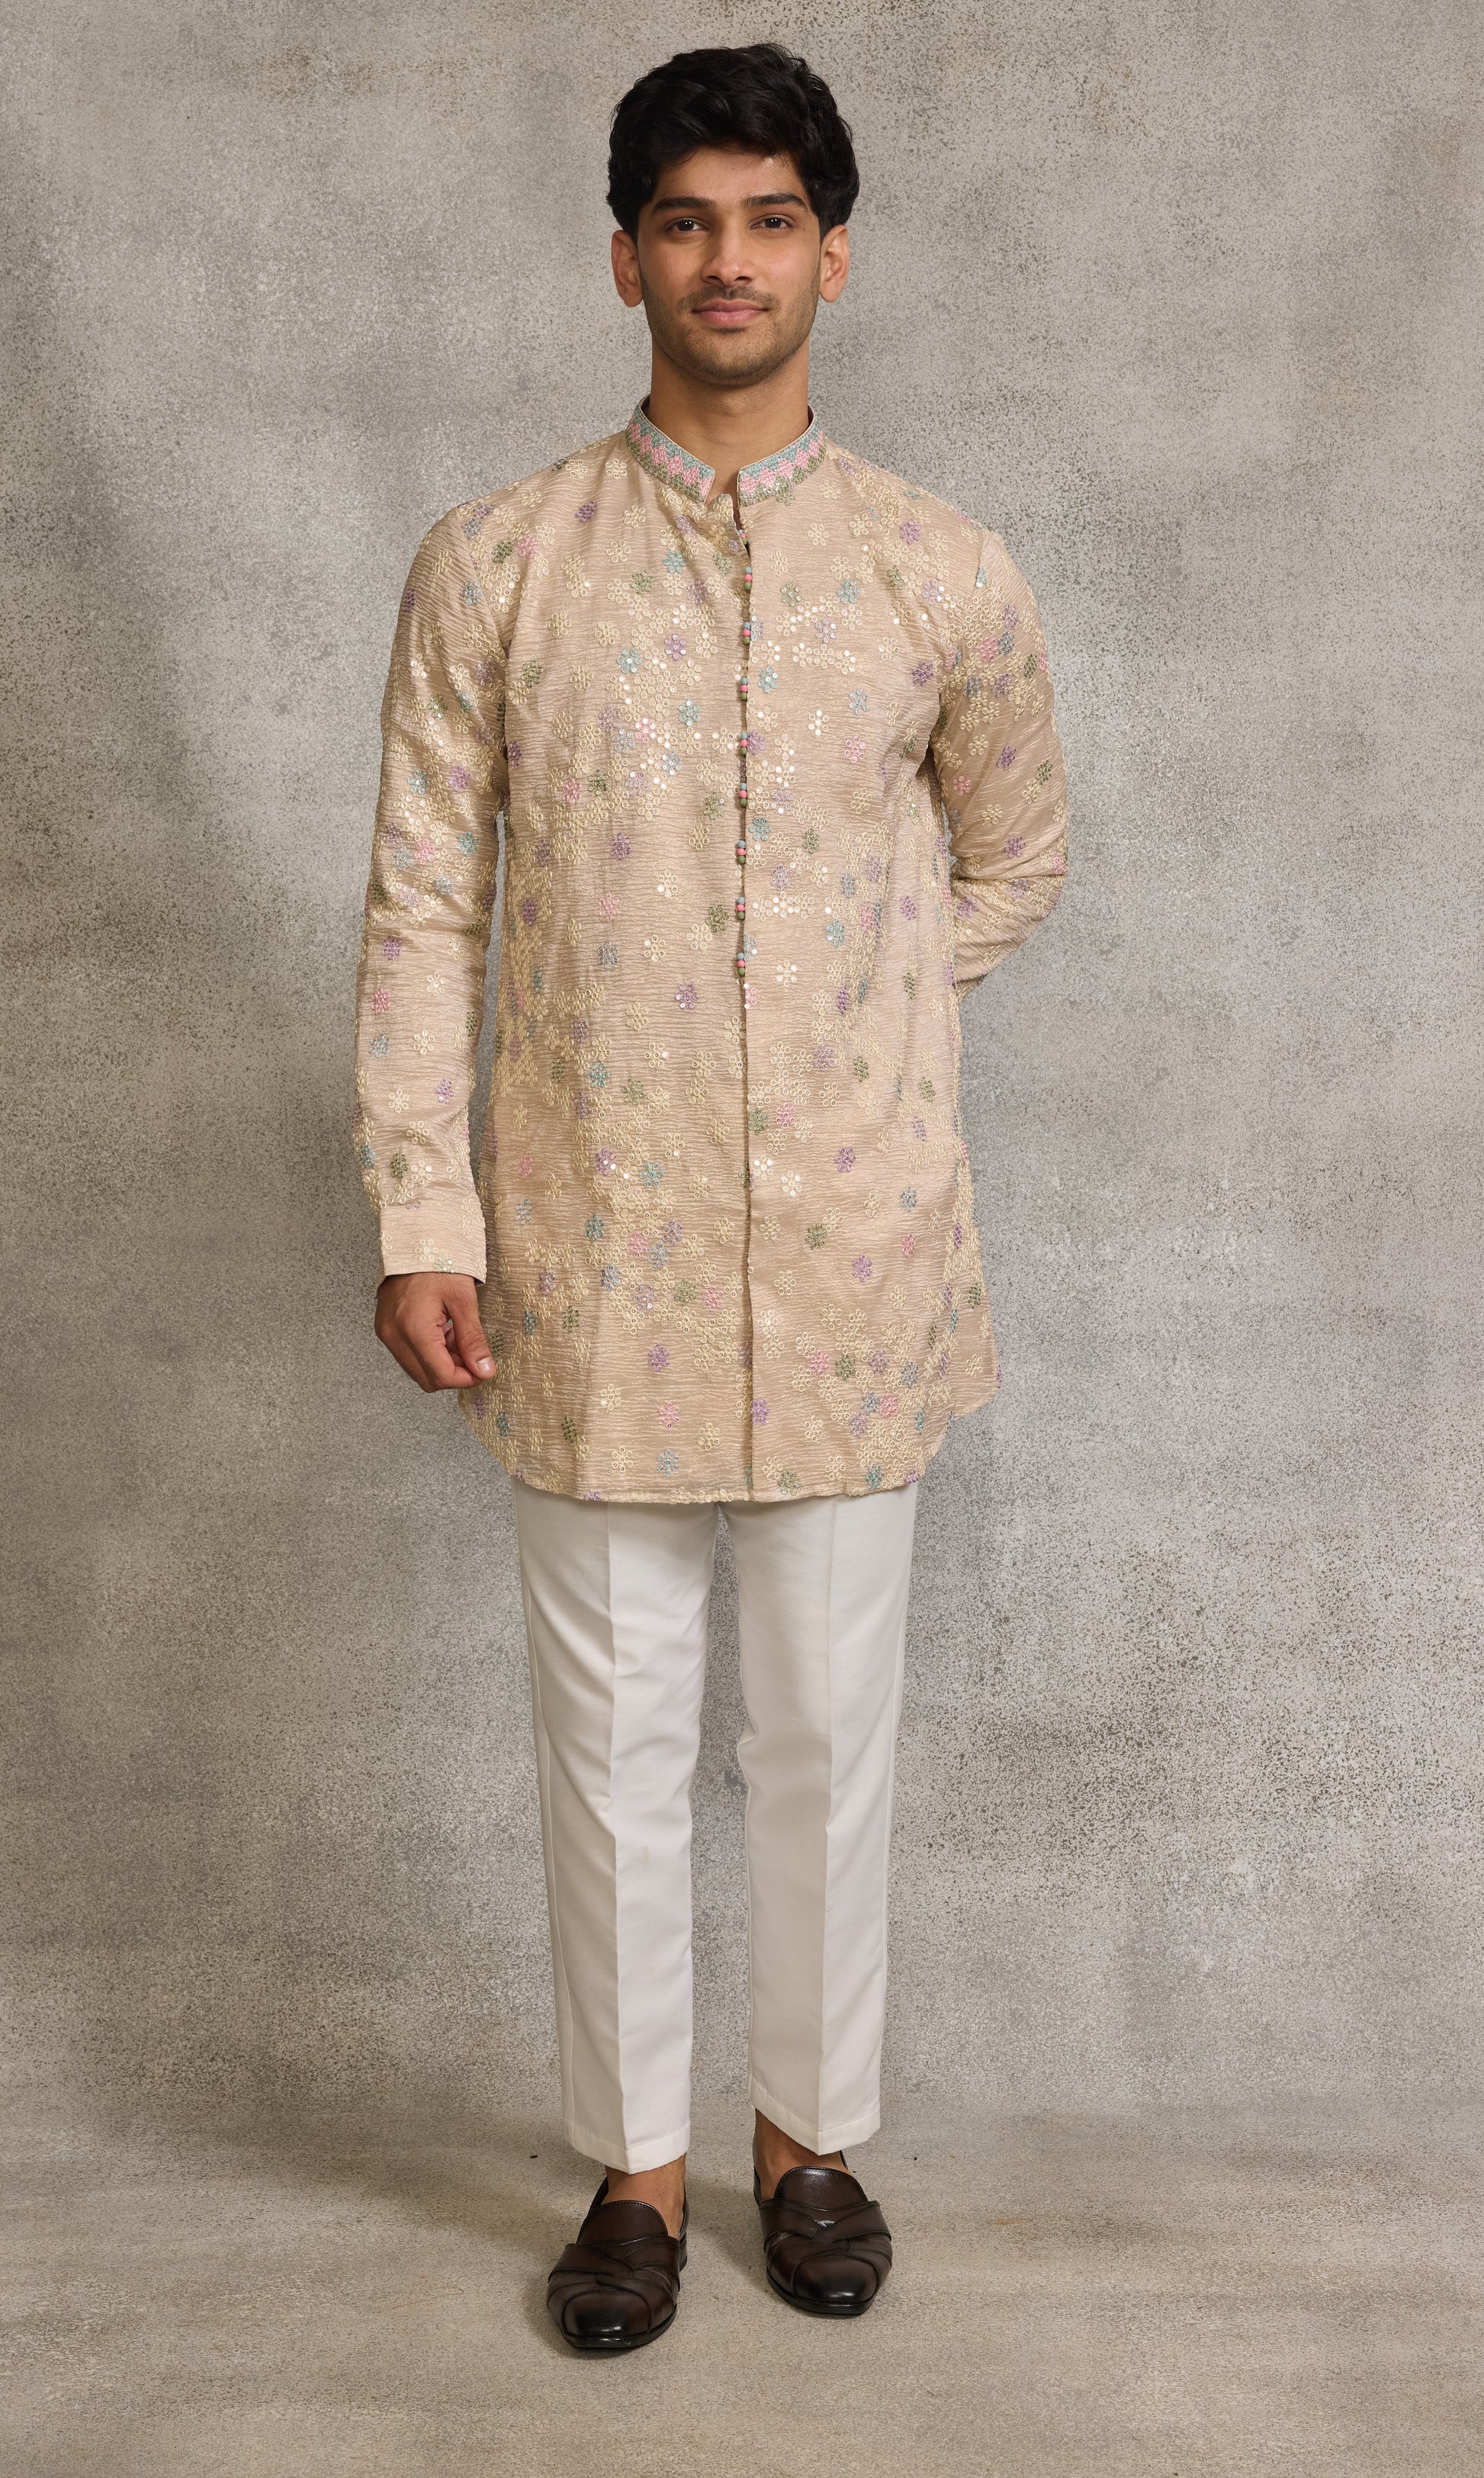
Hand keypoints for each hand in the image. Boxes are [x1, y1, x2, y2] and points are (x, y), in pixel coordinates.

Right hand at [375, 1271, 493, 1390]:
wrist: (413, 1243)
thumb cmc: (438, 1263)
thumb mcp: (463, 1300)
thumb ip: (473, 1339)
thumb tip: (484, 1370)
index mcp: (414, 1329)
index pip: (441, 1376)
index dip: (466, 1379)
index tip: (484, 1369)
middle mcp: (394, 1336)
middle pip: (428, 1379)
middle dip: (455, 1372)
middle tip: (472, 1352)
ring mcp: (387, 1335)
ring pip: (418, 1371)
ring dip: (442, 1363)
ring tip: (456, 1336)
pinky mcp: (386, 1330)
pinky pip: (410, 1357)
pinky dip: (430, 1353)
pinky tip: (442, 1333)